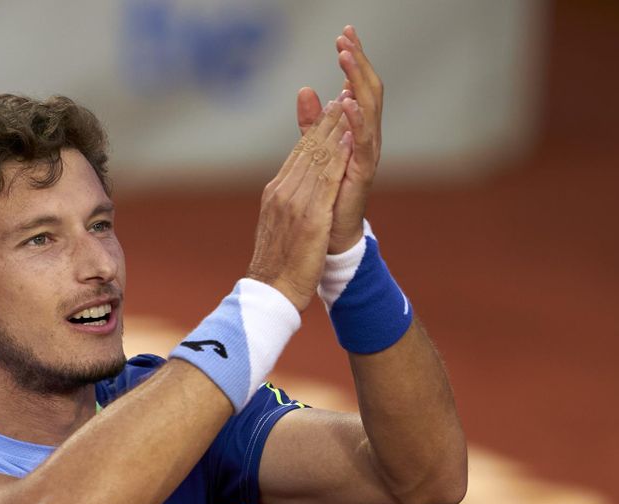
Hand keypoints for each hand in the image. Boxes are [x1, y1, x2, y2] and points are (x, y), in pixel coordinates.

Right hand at [247, 101, 353, 310]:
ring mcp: (294, 203)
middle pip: (307, 150)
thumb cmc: (275, 266)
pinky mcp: (309, 218)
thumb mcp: (280, 227)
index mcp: (276, 194)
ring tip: (348, 106)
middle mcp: (282, 192)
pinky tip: (349, 141)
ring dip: (334, 130)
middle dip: (326, 121)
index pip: (298, 155)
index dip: (315, 131)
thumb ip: (288, 205)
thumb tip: (295, 191)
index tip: (330, 110)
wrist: (269, 293)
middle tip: (342, 95)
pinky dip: (337, 158)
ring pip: (316, 158)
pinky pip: (326, 181)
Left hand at [295, 25, 382, 252]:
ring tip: (346, 58)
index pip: (357, 87)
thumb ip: (313, 123)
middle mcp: (366, 140)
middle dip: (358, 63)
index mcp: (355, 132)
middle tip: (346, 37)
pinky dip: (355, 121)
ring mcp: (366, 156)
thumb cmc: (325, 199)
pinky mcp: (361, 174)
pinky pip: (362, 143)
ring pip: (368, 110)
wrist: (328, 240)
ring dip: (357, 81)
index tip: (345, 33)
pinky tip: (347, 102)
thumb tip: (308, 90)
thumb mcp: (315, 152)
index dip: (353, 61)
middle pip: (367, 92)